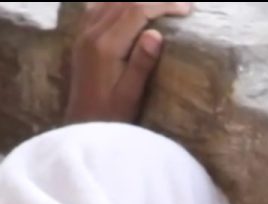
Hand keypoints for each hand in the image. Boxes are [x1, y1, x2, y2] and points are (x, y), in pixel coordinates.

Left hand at [63, 2, 193, 123]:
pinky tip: (129, 7)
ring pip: (110, 1)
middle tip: (179, 5)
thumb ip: (141, 63)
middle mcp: (91, 34)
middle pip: (124, 1)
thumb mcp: (131, 95)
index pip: (136, 10)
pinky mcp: (81, 38)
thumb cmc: (111, 116)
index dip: (162, 4)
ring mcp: (83, 34)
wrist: (81, 127)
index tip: (186, 9)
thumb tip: (156, 33)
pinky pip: (97, 7)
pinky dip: (117, 3)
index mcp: (105, 47)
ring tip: (160, 5)